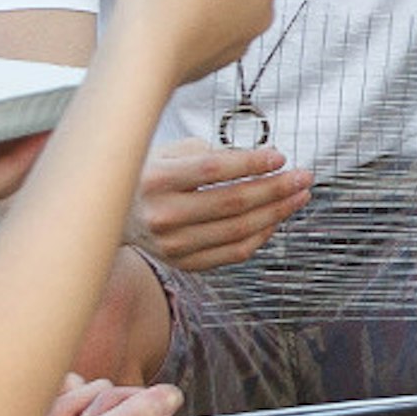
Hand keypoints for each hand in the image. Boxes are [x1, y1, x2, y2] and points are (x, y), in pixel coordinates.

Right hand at [135, 137, 308, 270]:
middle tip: (304, 176)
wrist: (112, 215)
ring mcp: (172, 244)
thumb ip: (213, 154)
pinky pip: (233, 253)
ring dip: (277, 213)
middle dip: (276, 189)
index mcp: (157, 179)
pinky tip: (276, 219)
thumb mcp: (171, 152)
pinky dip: (261, 236)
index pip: (213, 170)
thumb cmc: (150, 175)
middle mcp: (162, 215)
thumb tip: (266, 160)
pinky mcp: (183, 263)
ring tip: (298, 196)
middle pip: (232, 203)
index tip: (281, 158)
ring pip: (238, 231)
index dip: (252, 163)